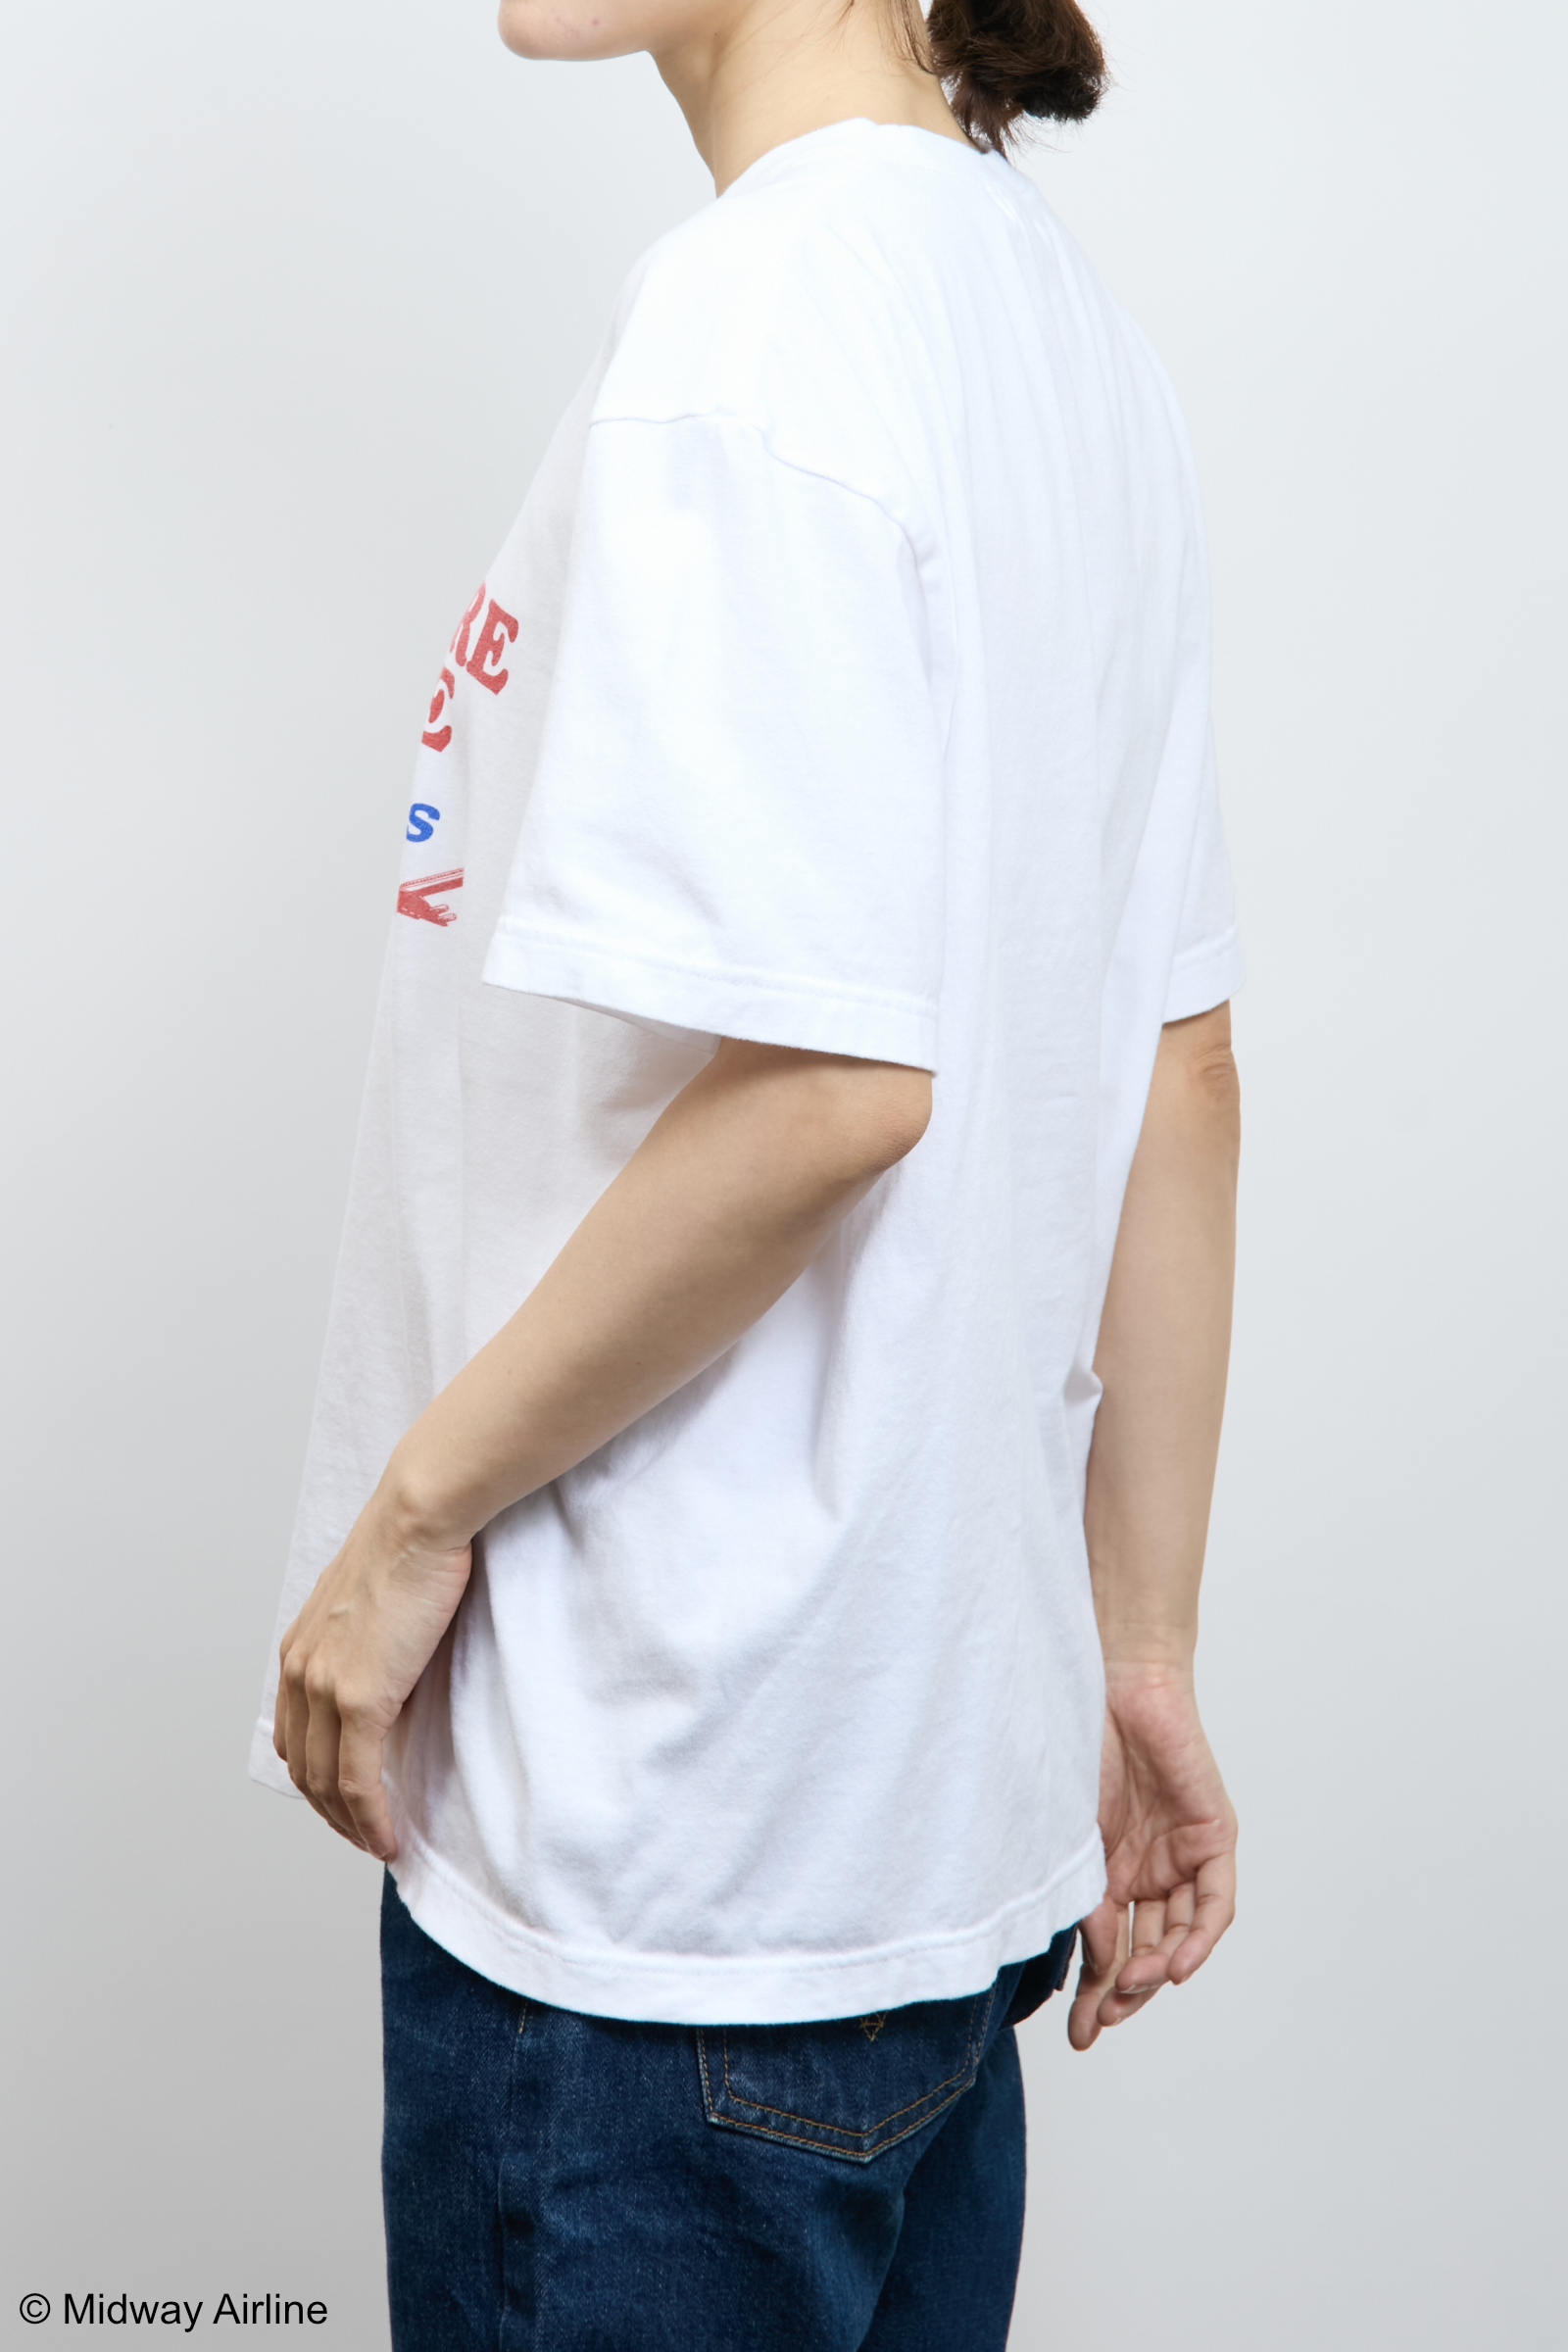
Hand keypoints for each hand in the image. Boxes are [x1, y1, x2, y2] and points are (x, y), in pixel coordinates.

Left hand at [273, 1485, 472, 1860]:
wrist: (420, 1517)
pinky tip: (387, 1838)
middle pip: (304, 1768)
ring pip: (325, 1784)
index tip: (347, 1798)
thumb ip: (369, 1639)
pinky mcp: (361, 1698)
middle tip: (365, 1835)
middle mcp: (301, 1671)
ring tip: (379, 1844)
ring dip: (350, 1825)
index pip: (294, 1735)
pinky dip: (369, 1819)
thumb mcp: (374, 1599)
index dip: (317, 1777)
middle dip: (331, 1813)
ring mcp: (326, 1687)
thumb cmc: (412, 1543)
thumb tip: (393, 1670)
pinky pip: (357, 1780)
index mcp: (300, 1648)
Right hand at [1068, 1662, 1236, 2050]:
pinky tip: (1177, 1964)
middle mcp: (1151, 1869)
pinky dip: (1199, 1936)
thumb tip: (1088, 1967)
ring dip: (1159, 1969)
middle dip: (1127, 1991)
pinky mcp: (1214, 1837)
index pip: (1112, 1945)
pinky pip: (1215, 1902)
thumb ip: (1085, 1900)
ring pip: (1182, 1933)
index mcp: (1112, 1871)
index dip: (1097, 1991)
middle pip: (1148, 1949)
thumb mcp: (1074, 1839)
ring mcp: (1184, 1855)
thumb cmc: (1081, 1745)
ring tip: (1133, 1989)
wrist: (1114, 1684)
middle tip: (1104, 2019)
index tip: (1080, 2032)